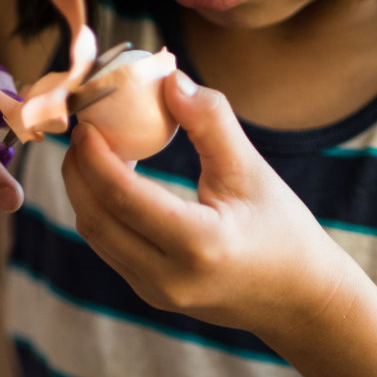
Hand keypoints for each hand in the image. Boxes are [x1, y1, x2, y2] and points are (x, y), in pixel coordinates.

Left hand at [62, 70, 350, 334]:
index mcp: (199, 245)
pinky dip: (102, 211)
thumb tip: (170, 79)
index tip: (87, 121)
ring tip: (93, 150)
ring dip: (85, 191)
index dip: (94, 156)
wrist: (298, 298)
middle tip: (82, 130)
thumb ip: (211, 121)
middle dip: (78, 171)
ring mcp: (156, 293)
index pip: (122, 197)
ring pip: (97, 236)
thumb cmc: (282, 230)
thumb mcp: (253, 170)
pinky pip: (110, 249)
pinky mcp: (152, 295)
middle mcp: (169, 277)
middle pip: (96, 219)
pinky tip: (112, 181)